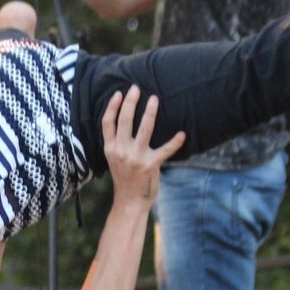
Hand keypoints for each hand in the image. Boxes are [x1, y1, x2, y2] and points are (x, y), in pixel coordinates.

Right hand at [101, 85, 185, 209]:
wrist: (129, 202)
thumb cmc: (124, 178)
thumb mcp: (113, 159)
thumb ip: (116, 142)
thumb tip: (124, 121)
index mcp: (110, 149)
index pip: (107, 123)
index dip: (112, 106)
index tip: (119, 94)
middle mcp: (121, 151)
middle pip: (124, 121)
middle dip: (130, 102)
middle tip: (136, 88)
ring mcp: (136, 158)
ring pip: (144, 129)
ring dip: (150, 112)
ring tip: (154, 99)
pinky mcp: (151, 165)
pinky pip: (165, 150)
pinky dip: (175, 142)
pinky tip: (182, 134)